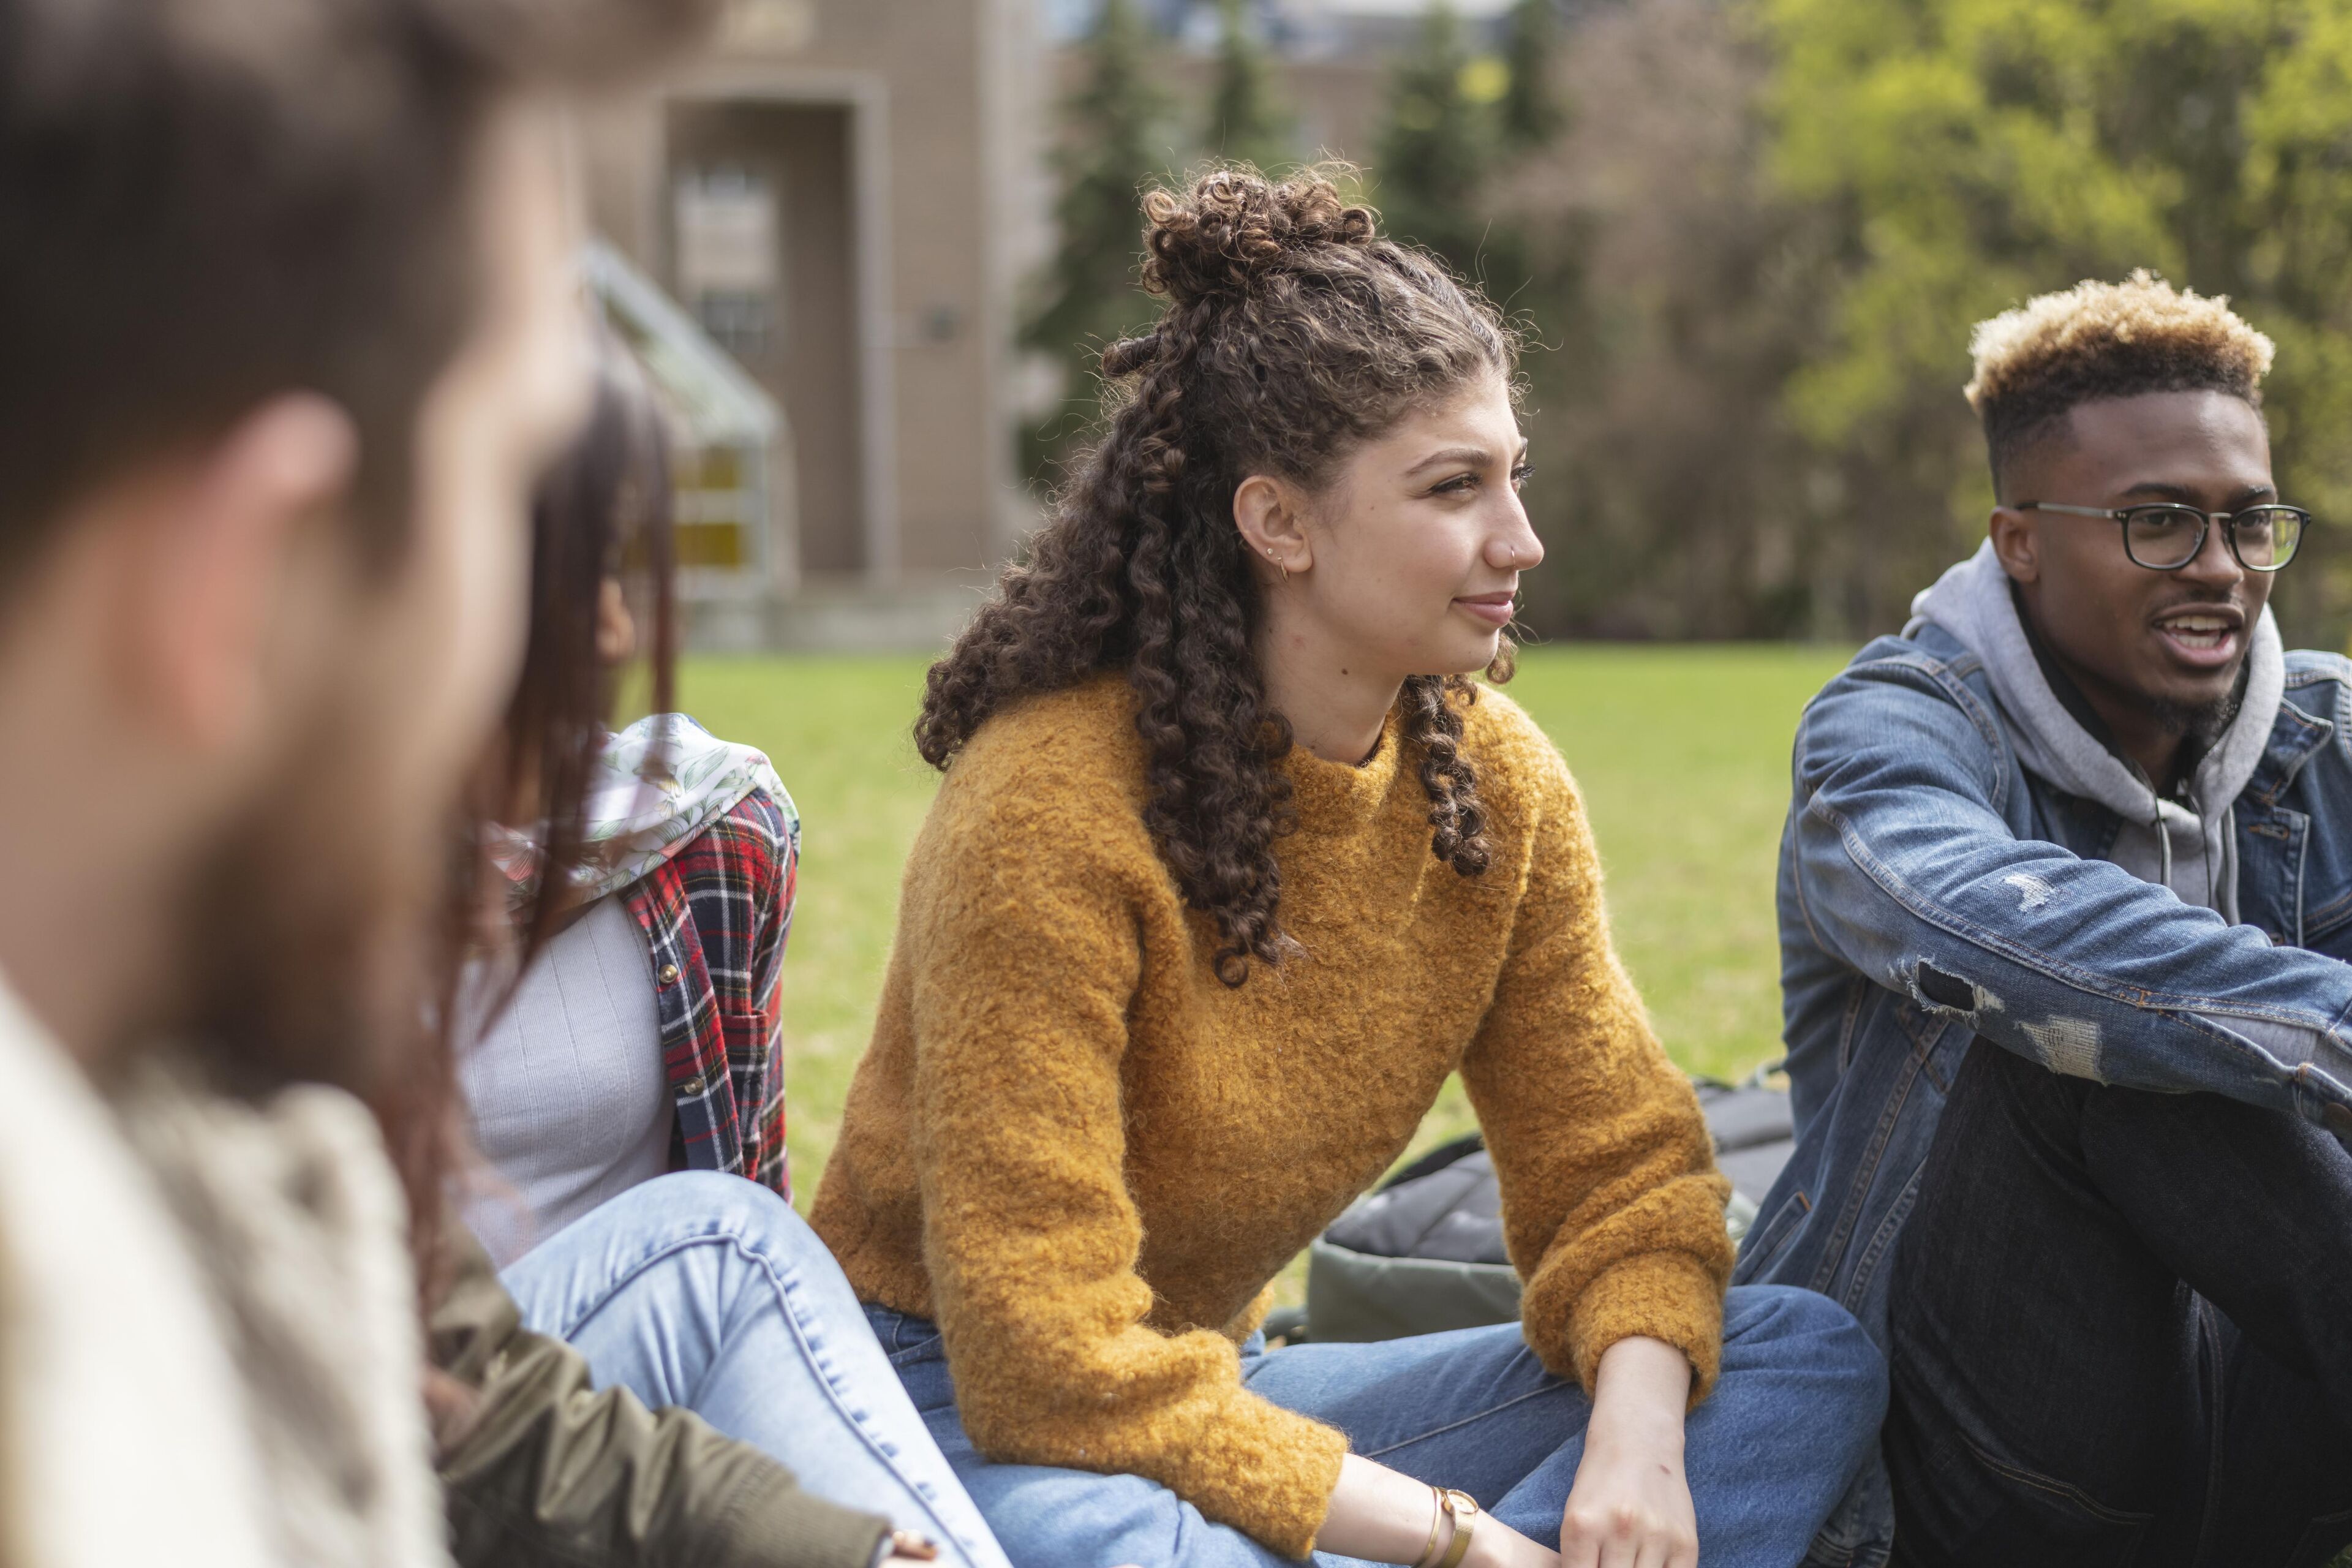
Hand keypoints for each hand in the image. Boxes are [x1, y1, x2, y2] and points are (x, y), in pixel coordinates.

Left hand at [1558, 1337, 1696, 1567]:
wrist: (1640, 1441)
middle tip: (1611, 1560)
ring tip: (1629, 1557)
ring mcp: (1656, 1536)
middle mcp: (1620, 1529)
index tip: (1591, 1565)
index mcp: (1583, 1524)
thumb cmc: (1600, 1483)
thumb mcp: (1576, 1516)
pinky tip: (1650, 1562)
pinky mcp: (1686, 1543)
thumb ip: (1580, 1557)